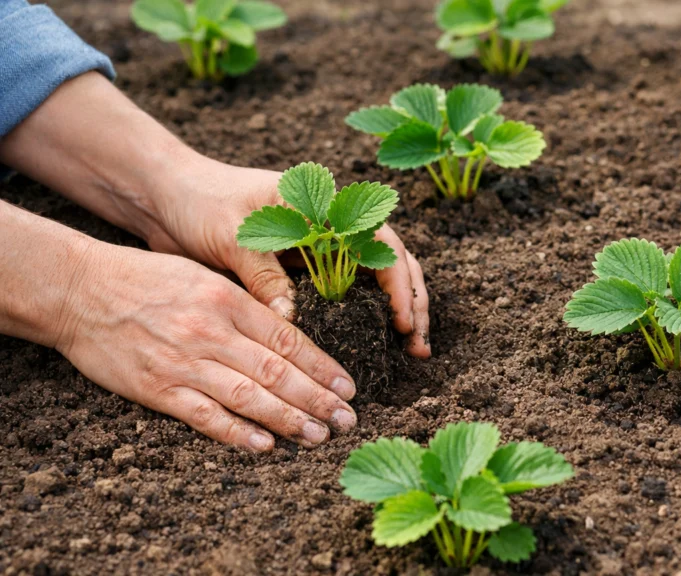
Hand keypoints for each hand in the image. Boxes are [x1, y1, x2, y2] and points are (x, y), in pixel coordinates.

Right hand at [56, 240, 359, 450]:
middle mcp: (211, 332)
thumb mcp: (204, 278)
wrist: (78, 289)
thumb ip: (245, 305)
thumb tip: (289, 335)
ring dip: (289, 420)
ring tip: (318, 436)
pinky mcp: (157, 388)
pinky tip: (266, 445)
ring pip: (249, 397)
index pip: (289, 339)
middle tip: (347, 419)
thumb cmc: (145, 279)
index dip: (323, 367)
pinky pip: (205, 416)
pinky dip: (238, 433)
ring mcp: (184, 363)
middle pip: (277, 372)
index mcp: (228, 301)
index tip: (348, 387)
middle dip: (318, 399)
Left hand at [147, 159, 430, 357]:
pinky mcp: (303, 268)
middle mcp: (332, 224)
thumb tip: (292, 320)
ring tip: (409, 348)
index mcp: (323, 204)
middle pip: (392, 261)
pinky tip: (372, 342)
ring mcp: (321, 246)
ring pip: (375, 278)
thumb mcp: (232, 235)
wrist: (167, 194)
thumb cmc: (200, 202)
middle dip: (412, 301)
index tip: (400, 320)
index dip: (399, 281)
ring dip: (397, 310)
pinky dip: (364, 315)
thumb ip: (264, 274)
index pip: (381, 241)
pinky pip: (344, 292)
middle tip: (418, 345)